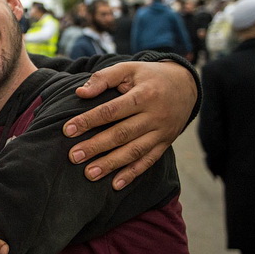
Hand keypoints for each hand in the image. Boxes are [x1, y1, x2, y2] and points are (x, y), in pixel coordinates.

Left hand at [63, 61, 196, 189]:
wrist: (186, 85)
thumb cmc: (150, 76)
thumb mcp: (129, 68)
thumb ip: (104, 78)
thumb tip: (80, 93)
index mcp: (144, 95)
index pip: (111, 110)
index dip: (89, 120)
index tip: (67, 130)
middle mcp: (154, 116)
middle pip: (122, 134)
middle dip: (96, 146)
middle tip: (74, 156)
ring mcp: (161, 132)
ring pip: (134, 151)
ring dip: (111, 164)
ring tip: (89, 174)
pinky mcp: (165, 143)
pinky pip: (149, 161)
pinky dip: (132, 174)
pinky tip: (116, 184)